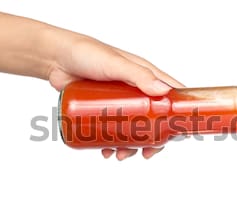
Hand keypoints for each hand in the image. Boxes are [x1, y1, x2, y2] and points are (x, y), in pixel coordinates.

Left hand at [47, 32, 183, 159]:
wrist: (55, 58)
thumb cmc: (87, 53)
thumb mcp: (115, 63)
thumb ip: (138, 75)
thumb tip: (163, 91)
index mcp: (146, 76)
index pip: (171, 95)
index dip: (179, 114)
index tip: (180, 133)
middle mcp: (136, 90)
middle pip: (154, 119)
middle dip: (152, 139)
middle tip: (146, 153)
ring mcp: (120, 102)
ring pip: (133, 128)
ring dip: (131, 145)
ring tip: (120, 155)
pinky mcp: (103, 110)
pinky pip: (113, 130)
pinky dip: (112, 144)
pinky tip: (105, 151)